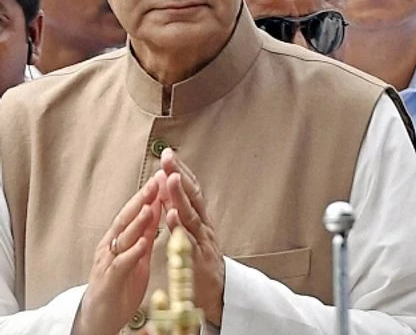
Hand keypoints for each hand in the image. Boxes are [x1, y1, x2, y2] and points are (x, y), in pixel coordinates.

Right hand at [72, 178, 161, 334]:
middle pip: (126, 218)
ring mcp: (108, 262)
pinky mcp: (110, 280)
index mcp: (119, 239)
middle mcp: (110, 246)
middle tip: (156, 181)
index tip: (162, 176)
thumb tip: (156, 209)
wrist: (100, 316)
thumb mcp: (136, 253)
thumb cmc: (119, 284)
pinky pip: (122, 264)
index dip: (147, 195)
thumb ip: (145, 232)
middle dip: (141, 200)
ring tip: (151, 206)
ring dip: (137, 222)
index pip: (134, 212)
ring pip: (123, 238)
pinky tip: (144, 242)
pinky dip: (133, 252)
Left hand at [156, 148, 224, 326]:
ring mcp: (202, 241)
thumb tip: (169, 185)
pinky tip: (172, 214)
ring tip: (169, 178)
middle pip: (193, 196)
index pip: (191, 189)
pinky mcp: (198, 259)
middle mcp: (204, 225)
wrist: (216, 294)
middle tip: (168, 157)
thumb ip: (183, 210)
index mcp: (201, 218)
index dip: (180, 170)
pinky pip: (188, 241)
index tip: (168, 153)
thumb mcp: (193, 232)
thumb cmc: (201, 262)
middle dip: (179, 175)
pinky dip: (180, 227)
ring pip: (191, 214)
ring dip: (180, 195)